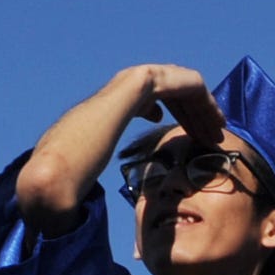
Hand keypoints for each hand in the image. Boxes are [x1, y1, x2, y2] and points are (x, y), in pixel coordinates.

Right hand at [19, 64, 224, 229]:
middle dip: (197, 110)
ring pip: (181, 84)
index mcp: (110, 109)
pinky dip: (202, 100)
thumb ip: (93, 168)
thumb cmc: (67, 179)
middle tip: (216, 135)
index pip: (156, 100)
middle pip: (172, 90)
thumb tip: (86, 191)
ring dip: (204, 106)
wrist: (55, 170)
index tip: (199, 140)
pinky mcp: (138, 83)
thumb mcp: (89, 170)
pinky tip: (210, 123)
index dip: (182, 117)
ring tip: (219, 131)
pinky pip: (182, 82)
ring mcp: (127, 83)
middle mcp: (119, 91)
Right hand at [136, 62, 222, 145]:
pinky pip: (208, 101)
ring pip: (202, 105)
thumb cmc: (131, 100)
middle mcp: (176, 80)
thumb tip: (159, 117)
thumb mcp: (143, 108)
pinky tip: (221, 126)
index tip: (195, 138)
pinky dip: (215, 113)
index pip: (179, 106)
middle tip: (211, 141)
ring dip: (210, 122)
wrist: (136, 88)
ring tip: (218, 139)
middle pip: (193, 107)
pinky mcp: (196, 81)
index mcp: (161, 85)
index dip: (188, 122)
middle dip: (202, 124)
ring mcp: (186, 79)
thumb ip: (151, 111)